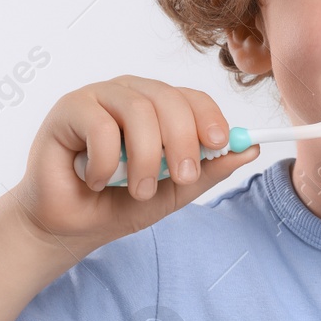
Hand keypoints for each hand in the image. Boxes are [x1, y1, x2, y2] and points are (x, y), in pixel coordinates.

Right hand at [12, 75, 258, 245]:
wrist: (72, 226)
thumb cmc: (120, 203)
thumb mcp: (175, 191)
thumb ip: (210, 169)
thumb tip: (251, 149)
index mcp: (158, 107)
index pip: (192, 98)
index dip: (210, 118)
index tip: (220, 145)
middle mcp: (131, 94)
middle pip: (169, 99)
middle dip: (182, 141)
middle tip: (182, 177)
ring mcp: (99, 96)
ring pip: (138, 110)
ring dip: (145, 159)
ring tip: (138, 190)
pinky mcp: (69, 108)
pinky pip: (101, 126)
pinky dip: (107, 162)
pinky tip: (97, 179)